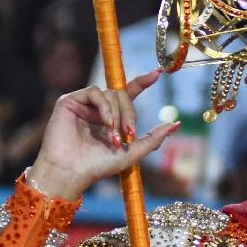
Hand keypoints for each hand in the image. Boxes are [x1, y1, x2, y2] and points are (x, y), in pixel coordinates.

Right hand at [28, 70, 180, 200]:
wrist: (72, 172)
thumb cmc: (97, 167)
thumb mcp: (132, 154)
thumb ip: (153, 139)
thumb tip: (176, 124)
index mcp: (111, 118)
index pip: (129, 94)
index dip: (143, 82)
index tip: (158, 73)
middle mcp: (97, 109)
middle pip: (122, 94)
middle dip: (130, 113)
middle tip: (129, 133)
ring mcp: (83, 104)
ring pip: (111, 94)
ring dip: (117, 115)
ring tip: (113, 136)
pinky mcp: (70, 101)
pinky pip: (95, 92)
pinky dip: (105, 107)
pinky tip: (105, 123)